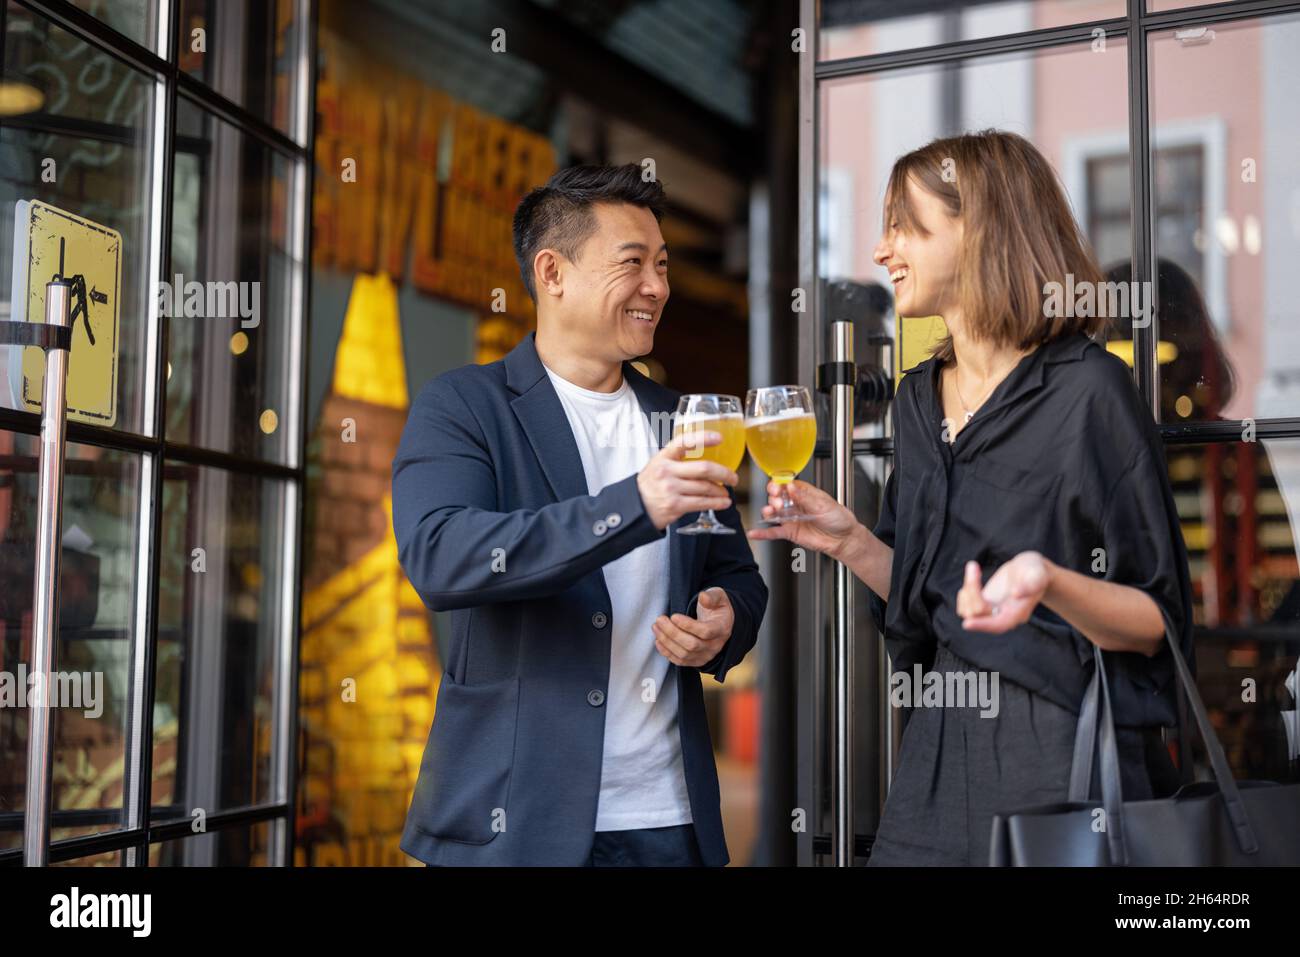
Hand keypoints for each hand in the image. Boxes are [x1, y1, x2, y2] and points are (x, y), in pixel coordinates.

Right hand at [637, 432, 737, 531]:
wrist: (635, 507)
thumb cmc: (650, 485)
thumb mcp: (659, 465)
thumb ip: (678, 459)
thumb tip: (707, 456)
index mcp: (664, 457)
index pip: (684, 442)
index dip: (703, 438)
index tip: (719, 438)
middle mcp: (667, 471)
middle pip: (703, 469)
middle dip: (724, 473)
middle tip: (733, 477)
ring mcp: (671, 488)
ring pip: (705, 487)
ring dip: (721, 491)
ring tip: (726, 492)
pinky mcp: (675, 505)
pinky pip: (702, 503)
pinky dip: (716, 503)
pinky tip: (723, 502)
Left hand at [653, 587, 733, 666]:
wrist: (719, 623)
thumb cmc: (716, 608)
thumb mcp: (718, 597)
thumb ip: (712, 596)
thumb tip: (703, 597)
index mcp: (721, 629)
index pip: (705, 631)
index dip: (688, 625)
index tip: (673, 616)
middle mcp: (715, 646)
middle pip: (692, 645)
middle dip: (672, 632)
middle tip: (659, 619)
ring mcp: (706, 656)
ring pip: (684, 654)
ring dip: (666, 641)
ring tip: (656, 627)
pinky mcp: (696, 661)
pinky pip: (680, 661)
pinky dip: (667, 652)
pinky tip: (658, 640)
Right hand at [746, 479, 866, 561]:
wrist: (843, 539)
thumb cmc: (839, 519)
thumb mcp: (824, 505)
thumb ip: (805, 498)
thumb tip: (792, 487)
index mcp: (804, 493)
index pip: (787, 485)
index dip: (779, 485)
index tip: (777, 487)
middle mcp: (795, 504)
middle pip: (777, 498)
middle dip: (773, 498)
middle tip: (777, 502)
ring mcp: (791, 518)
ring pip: (773, 513)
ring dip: (768, 512)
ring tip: (768, 513)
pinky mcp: (790, 532)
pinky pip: (774, 532)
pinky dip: (763, 533)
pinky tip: (754, 532)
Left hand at [956, 552, 1051, 632]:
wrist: (1030, 569)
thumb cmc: (1036, 571)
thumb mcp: (1038, 573)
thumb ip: (1031, 584)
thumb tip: (1016, 593)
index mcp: (1018, 613)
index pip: (999, 625)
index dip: (983, 625)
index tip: (967, 623)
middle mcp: (1003, 616)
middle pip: (979, 615)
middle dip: (972, 591)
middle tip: (973, 566)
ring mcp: (992, 611)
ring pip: (969, 611)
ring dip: (966, 591)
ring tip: (973, 568)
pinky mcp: (984, 603)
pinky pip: (966, 607)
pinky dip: (963, 593)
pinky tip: (971, 577)